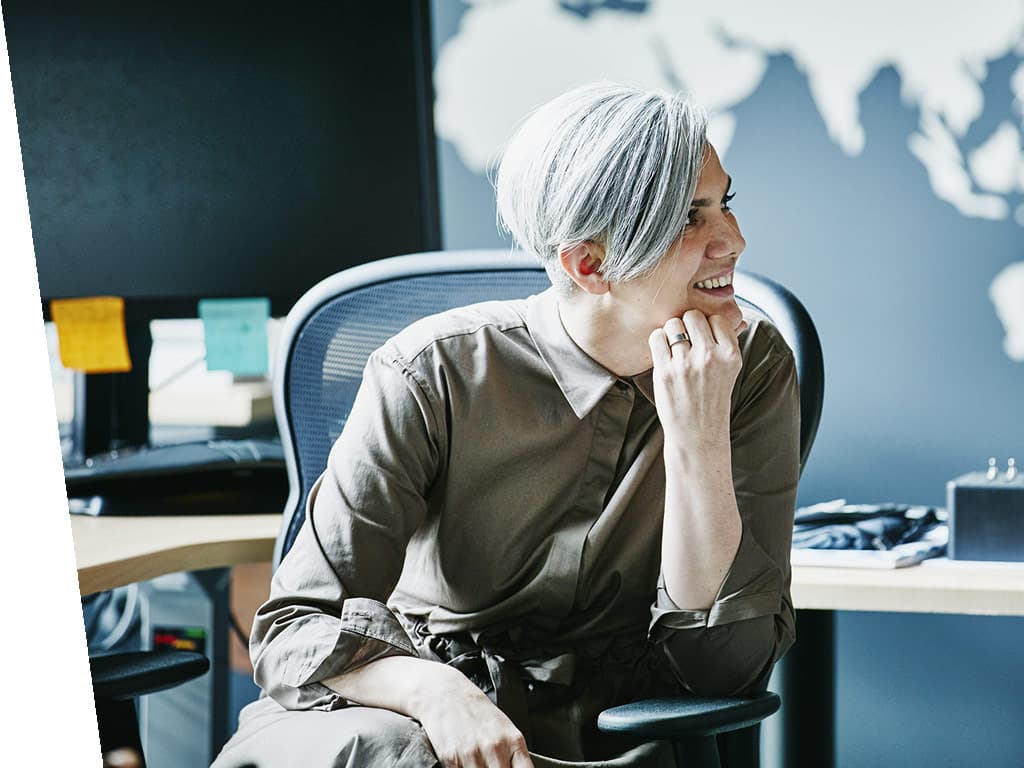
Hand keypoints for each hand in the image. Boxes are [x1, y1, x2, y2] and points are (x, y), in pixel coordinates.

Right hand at [413, 667, 533, 767]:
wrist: (447, 694)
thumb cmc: (477, 711)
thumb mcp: (504, 729)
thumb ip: (513, 754)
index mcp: (512, 740)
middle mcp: (494, 748)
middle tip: (493, 765)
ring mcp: (472, 754)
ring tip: (478, 762)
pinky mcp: (451, 759)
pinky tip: (464, 762)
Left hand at [647, 310, 744, 448]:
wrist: (698, 434)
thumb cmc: (713, 399)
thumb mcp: (731, 371)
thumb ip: (728, 344)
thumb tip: (737, 318)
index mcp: (731, 355)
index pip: (717, 318)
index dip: (708, 326)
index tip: (704, 338)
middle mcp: (710, 357)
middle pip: (693, 316)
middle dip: (688, 324)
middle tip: (687, 341)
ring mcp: (686, 364)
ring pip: (673, 324)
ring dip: (671, 332)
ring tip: (675, 348)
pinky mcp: (665, 371)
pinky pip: (656, 338)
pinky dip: (658, 340)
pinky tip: (663, 352)